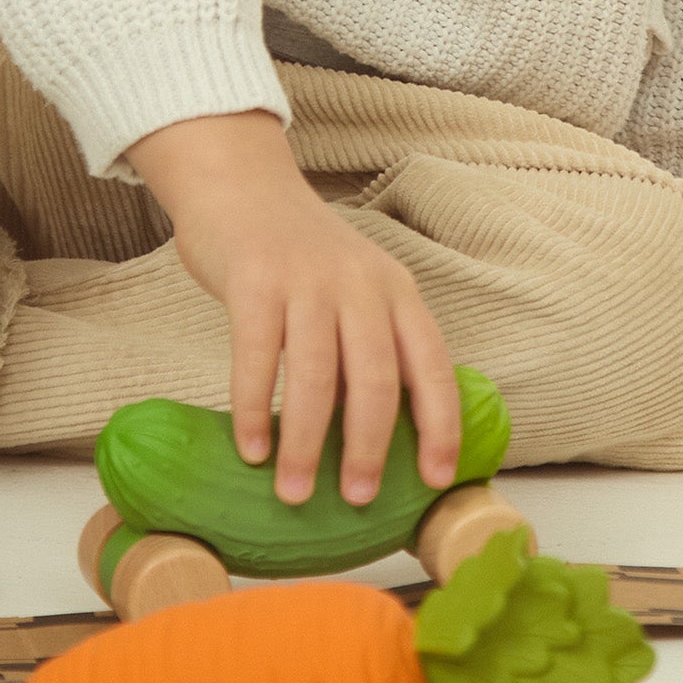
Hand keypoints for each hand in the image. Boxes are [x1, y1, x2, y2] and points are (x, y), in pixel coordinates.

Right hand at [125, 110, 462, 506]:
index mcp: (396, 291)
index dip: (440, 426)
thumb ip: (368, 346)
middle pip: (376, 379)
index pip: (432, 366)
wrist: (242, 184)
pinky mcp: (254, 280)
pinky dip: (253, 410)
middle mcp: (360, 284)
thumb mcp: (354, 289)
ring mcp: (306, 280)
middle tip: (355, 498)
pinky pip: (256, 357)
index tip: (434, 480)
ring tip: (294, 491)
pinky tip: (251, 449)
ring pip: (315, 376)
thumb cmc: (300, 255)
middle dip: (367, 448)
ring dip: (305, 443)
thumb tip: (371, 440)